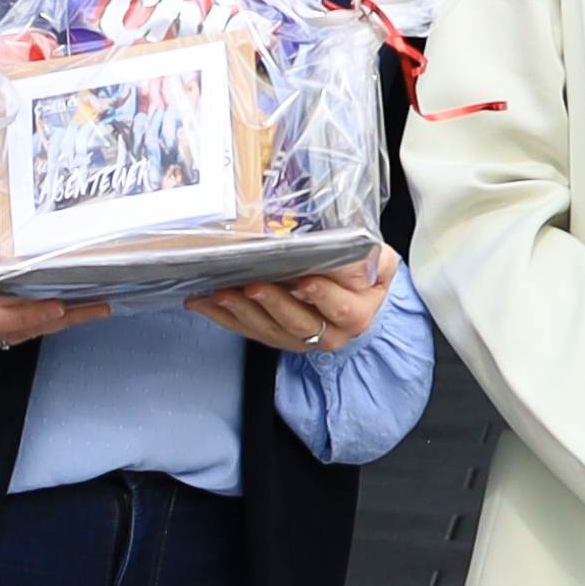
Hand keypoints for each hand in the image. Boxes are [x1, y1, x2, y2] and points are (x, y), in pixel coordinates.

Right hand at [0, 208, 97, 357]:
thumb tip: (9, 262)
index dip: (25, 314)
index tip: (57, 305)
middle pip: (9, 330)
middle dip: (54, 317)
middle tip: (96, 304)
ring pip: (15, 334)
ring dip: (54, 321)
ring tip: (94, 306)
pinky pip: (11, 332)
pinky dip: (39, 320)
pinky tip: (71, 310)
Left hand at [188, 243, 399, 353]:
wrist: (359, 305)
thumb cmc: (366, 278)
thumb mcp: (381, 264)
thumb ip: (371, 257)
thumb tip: (353, 247)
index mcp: (355, 314)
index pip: (339, 308)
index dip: (321, 296)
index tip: (304, 281)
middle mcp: (328, 334)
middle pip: (297, 322)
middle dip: (272, 304)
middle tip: (252, 286)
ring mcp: (298, 339)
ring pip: (268, 330)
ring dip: (241, 312)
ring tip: (220, 294)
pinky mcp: (275, 337)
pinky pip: (247, 330)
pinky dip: (223, 317)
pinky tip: (203, 302)